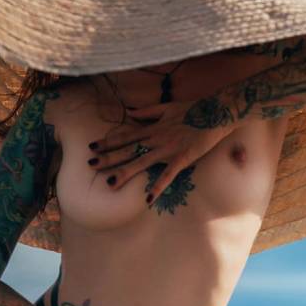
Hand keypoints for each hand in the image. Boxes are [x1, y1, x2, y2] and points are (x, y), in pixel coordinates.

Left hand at [87, 95, 240, 204]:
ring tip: (109, 183)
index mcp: (152, 128)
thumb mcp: (167, 107)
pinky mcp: (182, 158)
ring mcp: (168, 149)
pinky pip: (167, 175)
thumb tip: (130, 112)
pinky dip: (158, 186)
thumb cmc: (193, 109)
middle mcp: (156, 139)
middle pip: (128, 149)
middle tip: (90, 164)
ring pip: (142, 162)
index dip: (108, 142)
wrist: (215, 112)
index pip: (125, 136)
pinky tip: (147, 198)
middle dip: (108, 157)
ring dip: (125, 173)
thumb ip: (147, 112)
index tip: (93, 146)